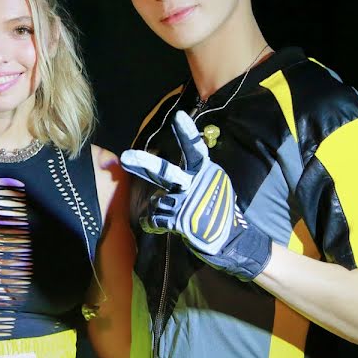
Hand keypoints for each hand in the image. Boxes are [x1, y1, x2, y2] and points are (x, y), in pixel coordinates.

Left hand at [120, 111, 270, 280]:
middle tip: (126, 157)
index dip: (187, 133)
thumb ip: (184, 179)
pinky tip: (162, 225)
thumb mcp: (206, 187)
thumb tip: (155, 175)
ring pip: (157, 200)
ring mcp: (189, 203)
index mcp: (206, 172)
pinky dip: (153, 223)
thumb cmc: (214, 209)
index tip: (178, 117)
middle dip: (145, 164)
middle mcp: (198, 184)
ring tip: (175, 215)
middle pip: (166, 172)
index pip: (195, 149)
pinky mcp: (182, 221)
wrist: (231, 240)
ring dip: (160, 209)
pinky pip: (155, 218)